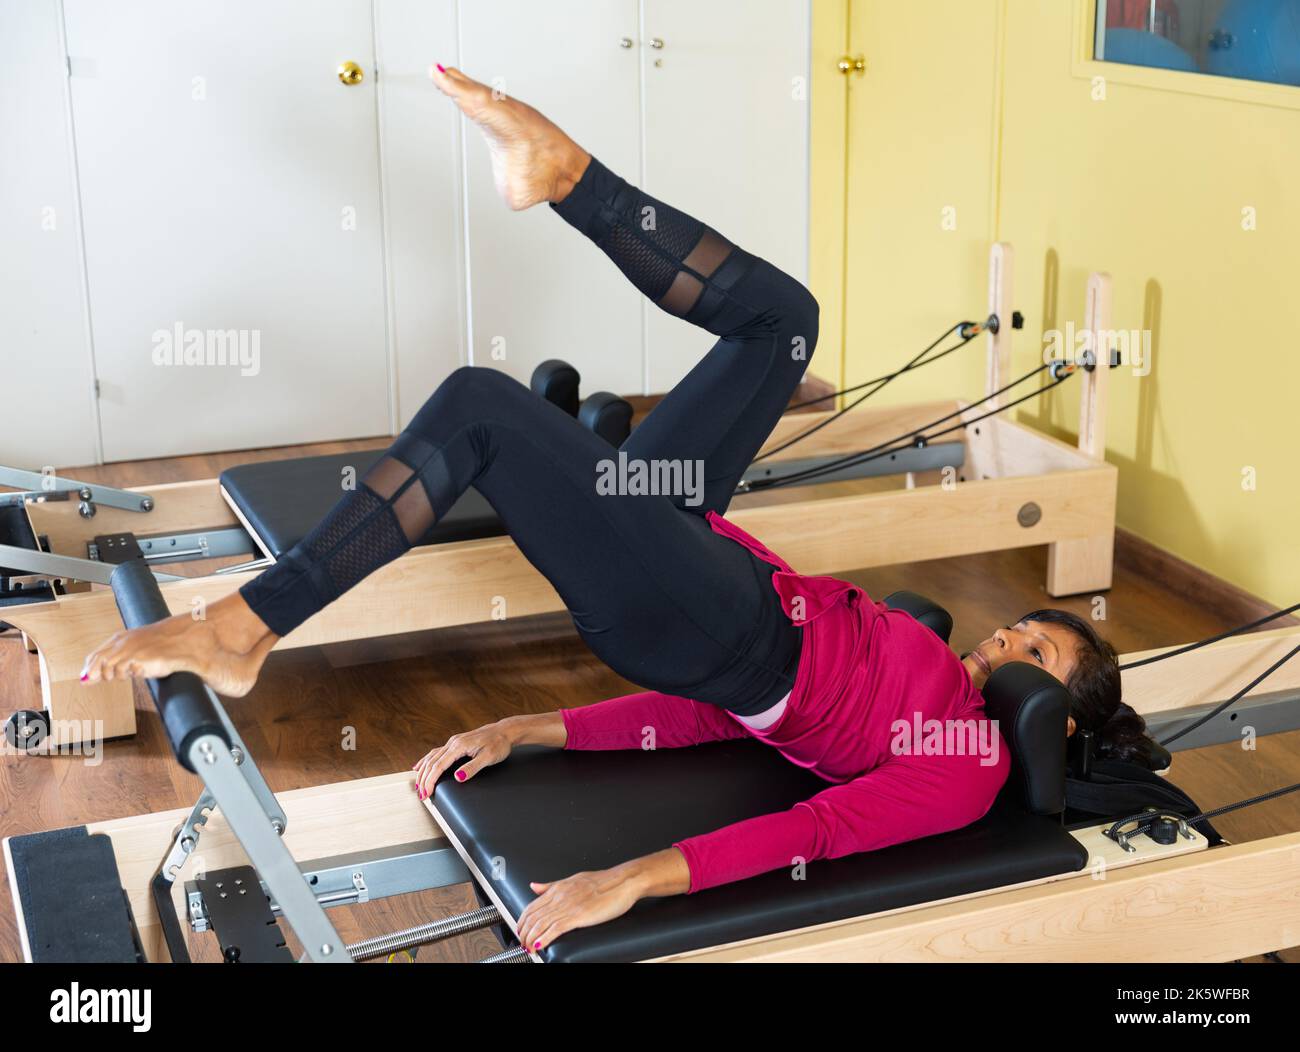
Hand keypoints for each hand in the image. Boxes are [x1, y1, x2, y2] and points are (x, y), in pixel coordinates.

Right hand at [412, 721, 514, 798]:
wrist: (505, 731)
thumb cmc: (499, 744)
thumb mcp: (489, 758)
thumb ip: (472, 768)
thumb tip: (458, 777)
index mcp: (459, 746)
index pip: (439, 766)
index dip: (430, 781)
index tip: (426, 793)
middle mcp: (453, 742)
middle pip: (432, 762)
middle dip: (424, 779)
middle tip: (421, 794)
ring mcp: (453, 742)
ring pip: (431, 757)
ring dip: (423, 771)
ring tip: (418, 785)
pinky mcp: (456, 743)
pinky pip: (436, 753)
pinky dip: (426, 761)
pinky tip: (420, 765)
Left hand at [515, 868, 645, 953]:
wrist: (622, 882)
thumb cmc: (603, 881)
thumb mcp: (572, 879)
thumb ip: (551, 885)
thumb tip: (534, 886)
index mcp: (557, 889)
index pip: (531, 906)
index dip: (522, 921)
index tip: (520, 931)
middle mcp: (559, 896)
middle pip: (533, 917)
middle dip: (523, 933)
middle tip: (522, 943)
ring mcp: (568, 906)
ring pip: (541, 924)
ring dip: (531, 939)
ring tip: (528, 948)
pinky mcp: (578, 916)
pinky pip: (555, 929)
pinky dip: (544, 938)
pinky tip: (539, 945)